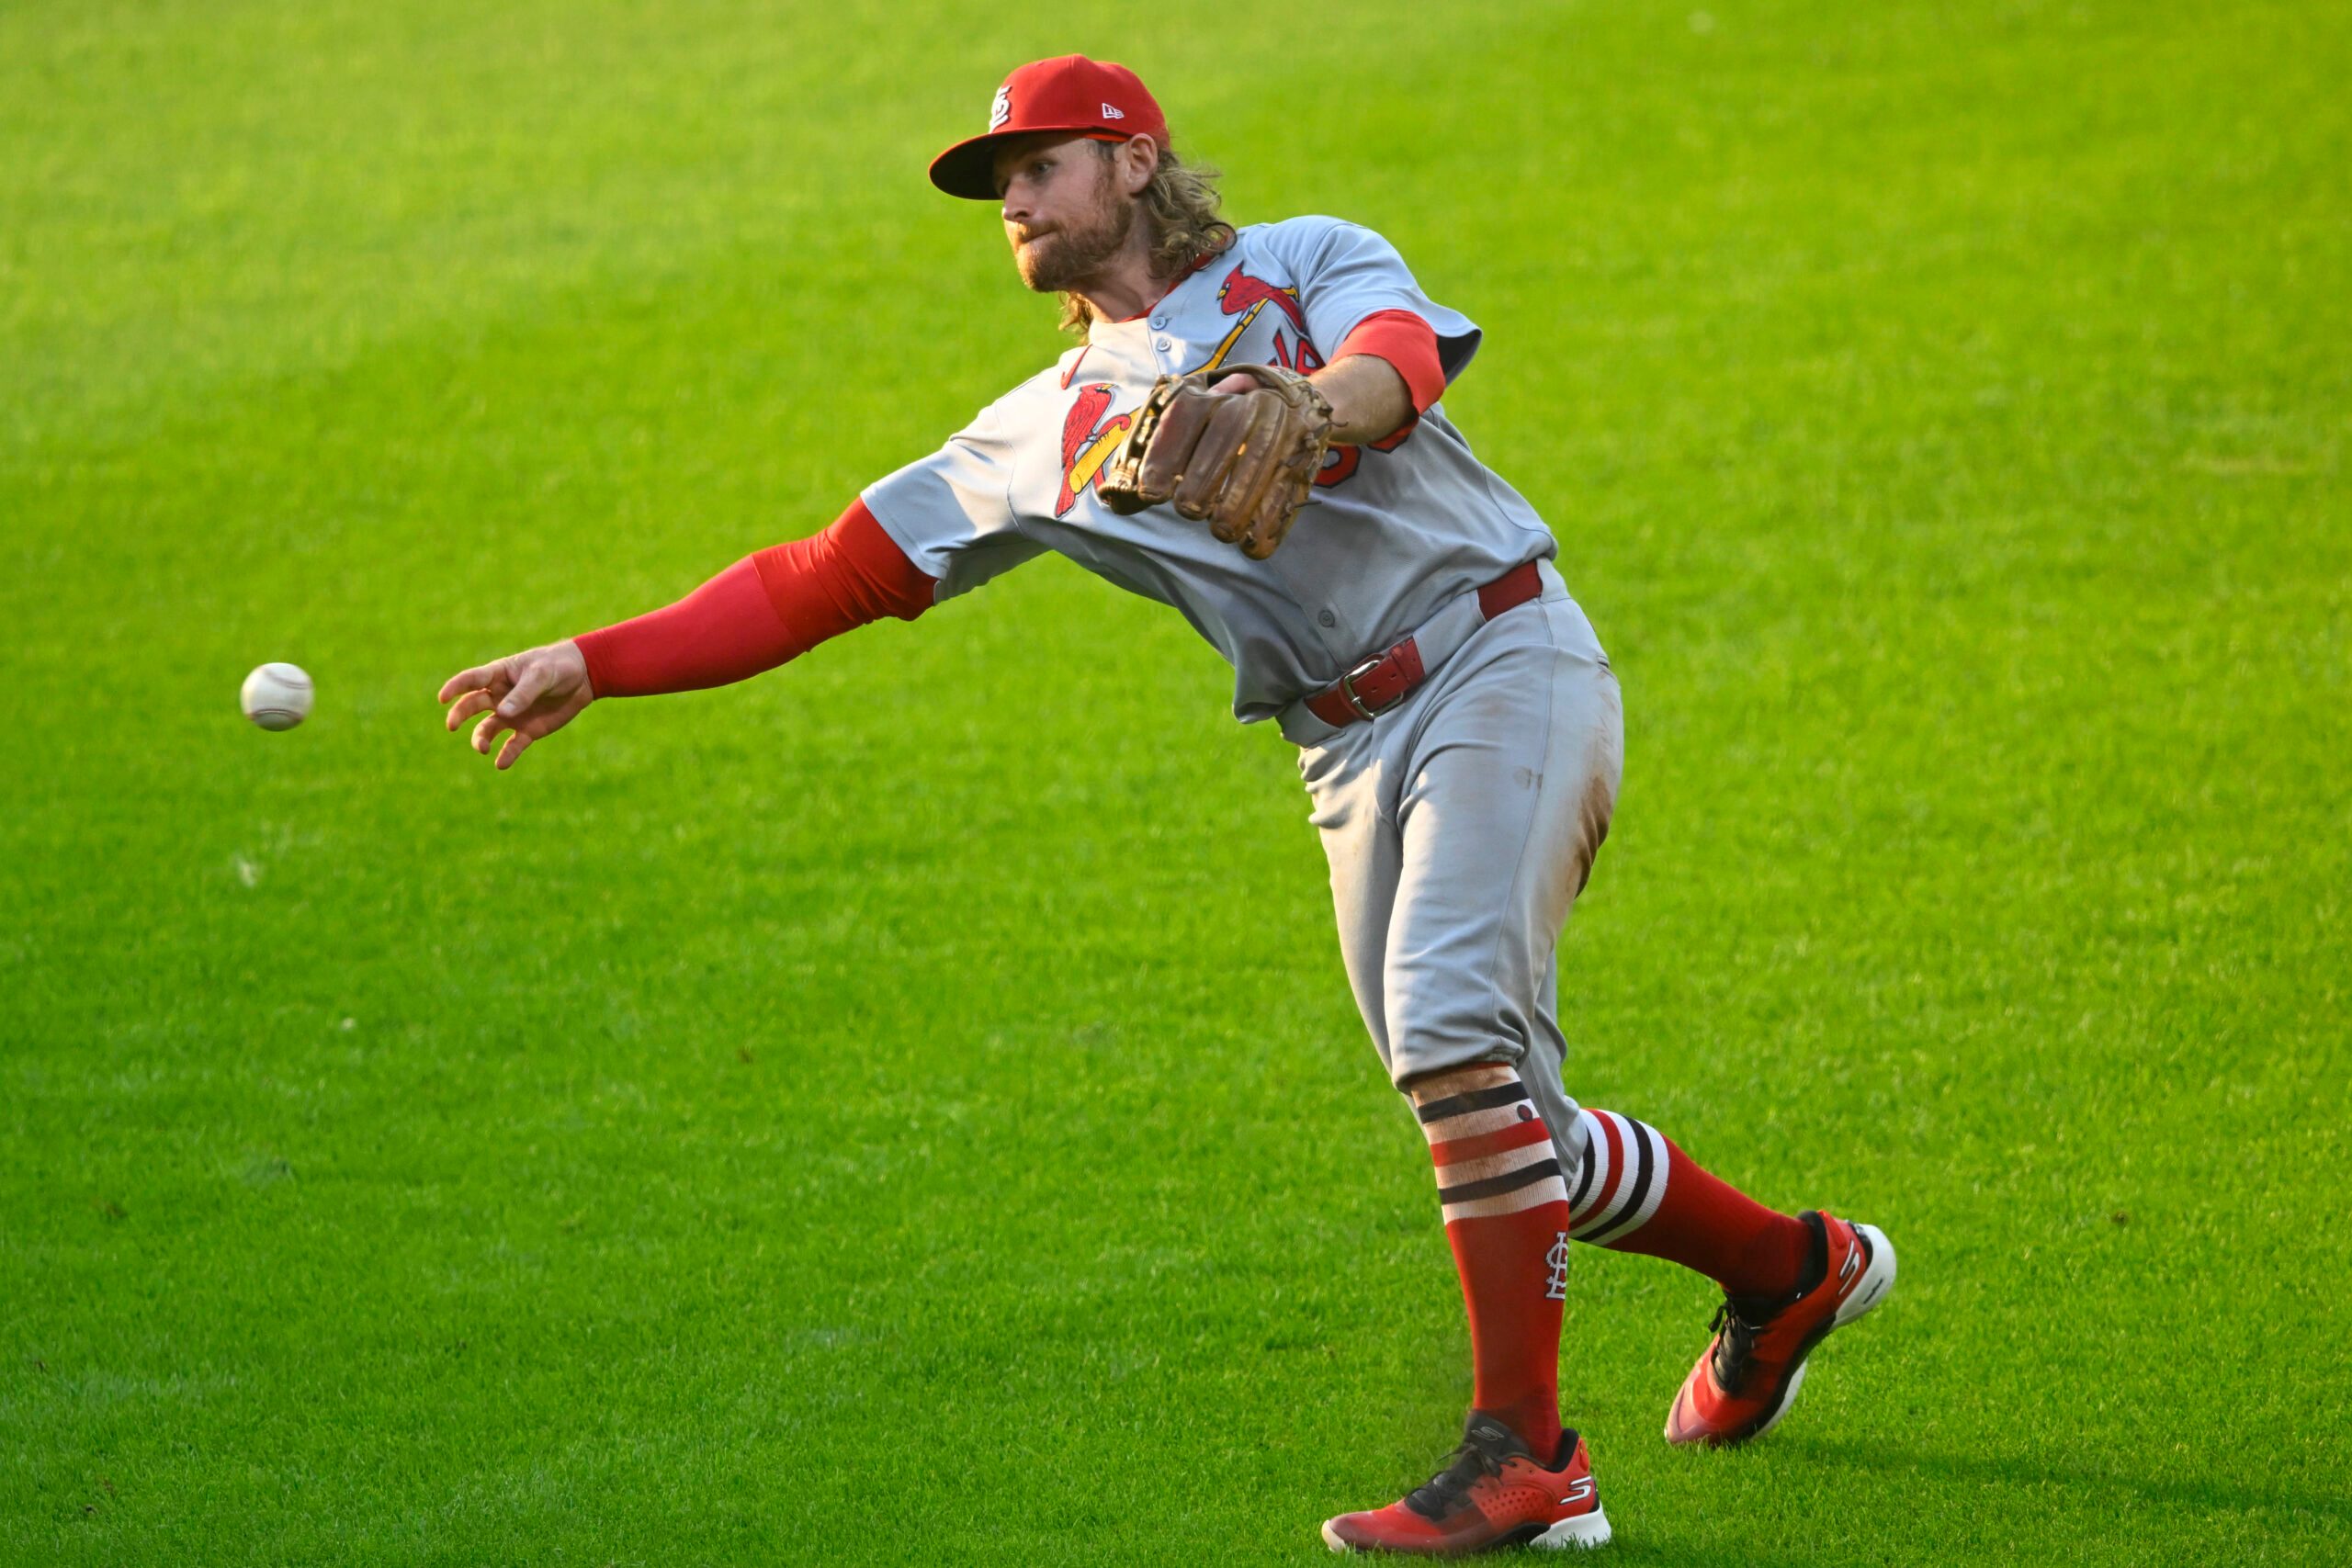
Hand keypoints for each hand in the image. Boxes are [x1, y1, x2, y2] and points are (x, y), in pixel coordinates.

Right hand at [437, 640, 594, 769]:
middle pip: (472, 705)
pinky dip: (507, 755)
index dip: (455, 687)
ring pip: (488, 729)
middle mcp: (500, 696)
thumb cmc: (559, 667)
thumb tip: (503, 713)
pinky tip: (501, 764)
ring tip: (483, 749)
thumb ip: (523, 693)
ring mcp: (512, 714)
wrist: (583, 678)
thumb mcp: (542, 675)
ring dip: (481, 739)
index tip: (443, 698)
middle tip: (451, 725)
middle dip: (459, 715)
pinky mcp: (527, 730)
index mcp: (499, 675)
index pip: (471, 679)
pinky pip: (512, 745)